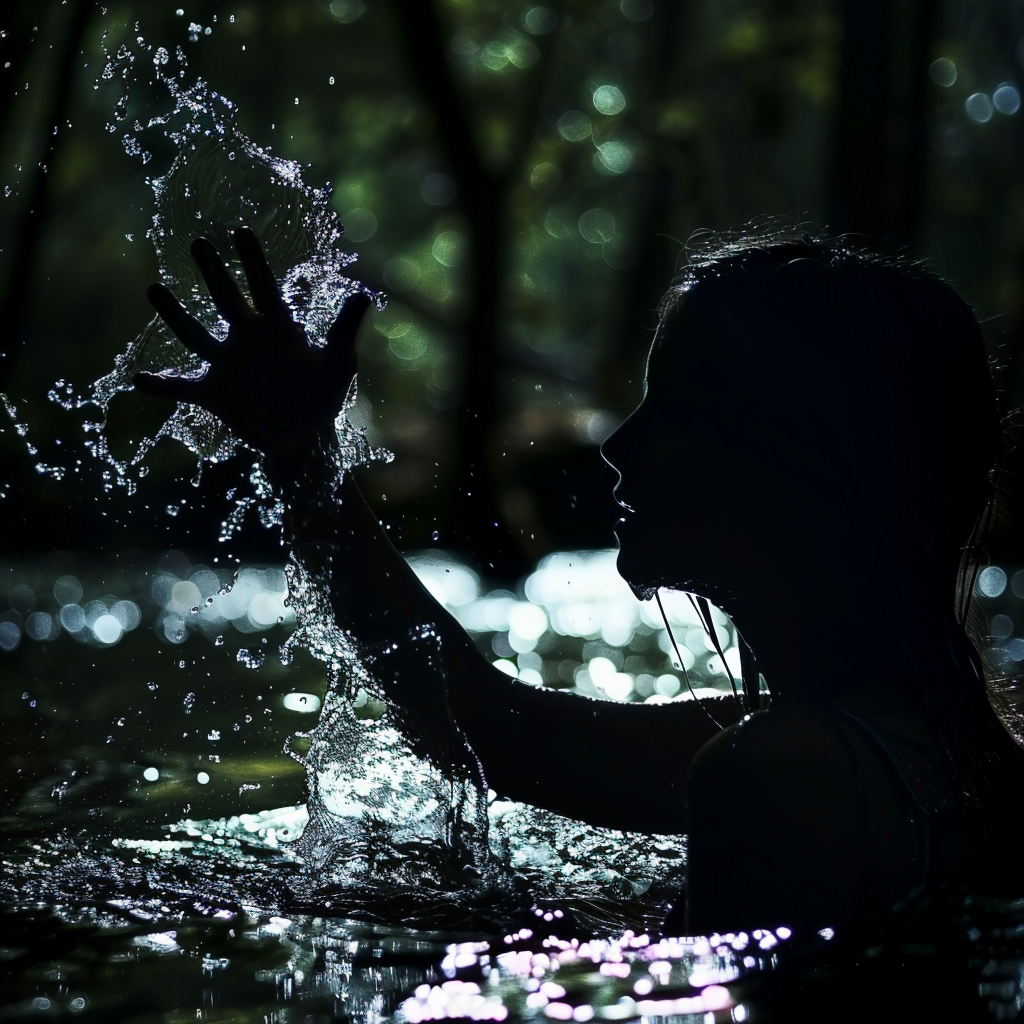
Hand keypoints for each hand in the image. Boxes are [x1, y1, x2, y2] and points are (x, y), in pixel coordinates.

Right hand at [136, 226, 370, 460]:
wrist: (303, 437)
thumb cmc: (323, 397)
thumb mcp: (339, 364)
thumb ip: (346, 329)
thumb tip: (364, 293)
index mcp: (275, 328)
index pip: (263, 286)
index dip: (253, 259)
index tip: (239, 229)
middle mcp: (246, 340)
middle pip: (225, 299)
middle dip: (212, 271)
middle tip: (197, 241)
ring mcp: (226, 365)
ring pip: (194, 336)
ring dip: (175, 316)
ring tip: (153, 289)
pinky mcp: (214, 394)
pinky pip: (182, 389)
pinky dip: (161, 387)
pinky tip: (138, 380)